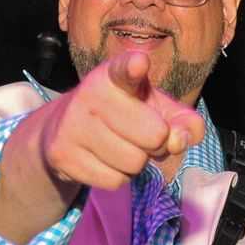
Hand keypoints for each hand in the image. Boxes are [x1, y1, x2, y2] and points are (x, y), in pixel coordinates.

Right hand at [30, 50, 204, 190]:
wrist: (64, 130)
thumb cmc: (124, 116)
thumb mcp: (157, 109)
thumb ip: (183, 121)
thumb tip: (180, 140)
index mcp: (115, 76)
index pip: (124, 70)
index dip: (133, 68)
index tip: (139, 63)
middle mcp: (90, 94)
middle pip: (154, 136)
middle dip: (156, 144)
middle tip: (139, 135)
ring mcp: (72, 125)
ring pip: (134, 164)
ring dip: (136, 163)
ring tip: (120, 146)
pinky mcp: (61, 154)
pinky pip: (113, 181)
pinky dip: (117, 177)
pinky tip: (104, 160)